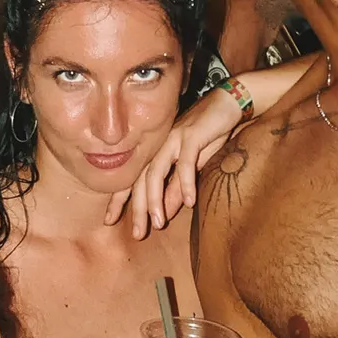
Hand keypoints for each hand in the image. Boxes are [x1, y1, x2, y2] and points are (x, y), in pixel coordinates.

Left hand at [104, 85, 246, 234]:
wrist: (228, 103)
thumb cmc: (209, 134)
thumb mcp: (192, 166)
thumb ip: (178, 187)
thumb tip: (167, 212)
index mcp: (156, 153)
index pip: (133, 180)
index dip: (120, 200)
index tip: (109, 221)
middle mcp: (158, 146)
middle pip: (142, 181)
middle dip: (138, 208)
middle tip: (138, 233)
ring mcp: (172, 139)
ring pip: (157, 172)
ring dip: (157, 199)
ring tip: (159, 222)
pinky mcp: (191, 135)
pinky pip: (185, 162)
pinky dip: (186, 182)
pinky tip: (189, 202)